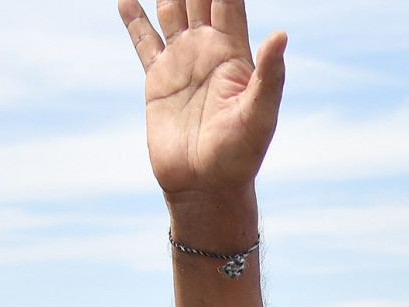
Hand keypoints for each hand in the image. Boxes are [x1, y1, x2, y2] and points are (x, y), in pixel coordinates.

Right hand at [120, 0, 286, 199]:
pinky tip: (126, 0)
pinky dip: (135, 20)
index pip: (229, 2)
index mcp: (235, 54)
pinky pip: (144, 43)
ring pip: (170, 11)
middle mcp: (208, 51)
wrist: (206, 186)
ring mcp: (182, 63)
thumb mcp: (261, 115)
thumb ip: (271, 76)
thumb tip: (282, 35)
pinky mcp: (158, 80)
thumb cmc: (241, 156)